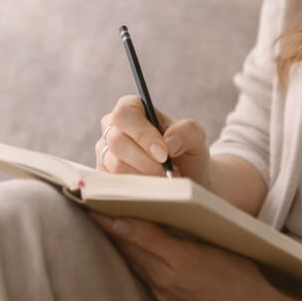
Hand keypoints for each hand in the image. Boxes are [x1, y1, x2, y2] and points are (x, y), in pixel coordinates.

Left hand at [89, 212, 298, 300]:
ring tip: (98, 211)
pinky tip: (125, 237)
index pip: (133, 232)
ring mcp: (165, 290)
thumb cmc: (242, 272)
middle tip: (84, 196)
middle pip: (126, 244)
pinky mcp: (168, 297)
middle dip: (105, 221)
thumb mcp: (212, 244)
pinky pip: (140, 269)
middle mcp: (164, 279)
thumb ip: (167, 235)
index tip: (87, 195)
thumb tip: (126, 220)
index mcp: (177, 261)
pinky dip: (130, 251)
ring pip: (131, 257)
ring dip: (115, 236)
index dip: (108, 213)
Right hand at [95, 96, 211, 180]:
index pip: (125, 114)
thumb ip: (187, 131)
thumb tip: (169, 142)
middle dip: (146, 162)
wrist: (186, 178)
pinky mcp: (105, 177)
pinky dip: (138, 190)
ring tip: (166, 179)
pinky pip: (115, 185)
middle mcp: (112, 129)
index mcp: (132, 110)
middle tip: (170, 172)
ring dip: (145, 177)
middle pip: (117, 141)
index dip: (142, 133)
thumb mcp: (196, 137)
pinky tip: (154, 190)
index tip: (164, 153)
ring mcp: (105, 154)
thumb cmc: (186, 152)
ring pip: (116, 166)